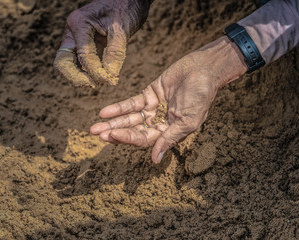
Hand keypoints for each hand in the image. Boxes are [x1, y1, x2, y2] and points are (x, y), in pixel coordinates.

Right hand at [54, 0, 150, 86]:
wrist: (129, 0)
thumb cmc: (125, 8)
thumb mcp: (122, 29)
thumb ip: (115, 52)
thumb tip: (109, 77)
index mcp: (79, 23)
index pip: (83, 55)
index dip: (95, 72)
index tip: (110, 81)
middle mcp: (73, 32)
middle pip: (63, 62)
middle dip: (76, 78)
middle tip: (95, 85)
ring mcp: (76, 39)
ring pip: (68, 65)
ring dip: (82, 77)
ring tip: (102, 81)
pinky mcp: (84, 45)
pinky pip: (80, 63)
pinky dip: (88, 73)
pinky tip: (102, 77)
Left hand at [90, 36, 247, 162]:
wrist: (204, 69)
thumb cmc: (201, 96)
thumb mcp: (188, 120)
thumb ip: (170, 138)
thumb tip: (155, 160)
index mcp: (169, 133)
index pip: (145, 139)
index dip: (128, 138)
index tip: (112, 135)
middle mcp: (159, 123)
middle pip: (133, 131)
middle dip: (115, 133)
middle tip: (97, 134)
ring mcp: (153, 109)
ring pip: (129, 118)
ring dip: (113, 122)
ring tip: (94, 127)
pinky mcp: (149, 94)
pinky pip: (131, 103)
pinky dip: (119, 108)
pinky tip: (104, 112)